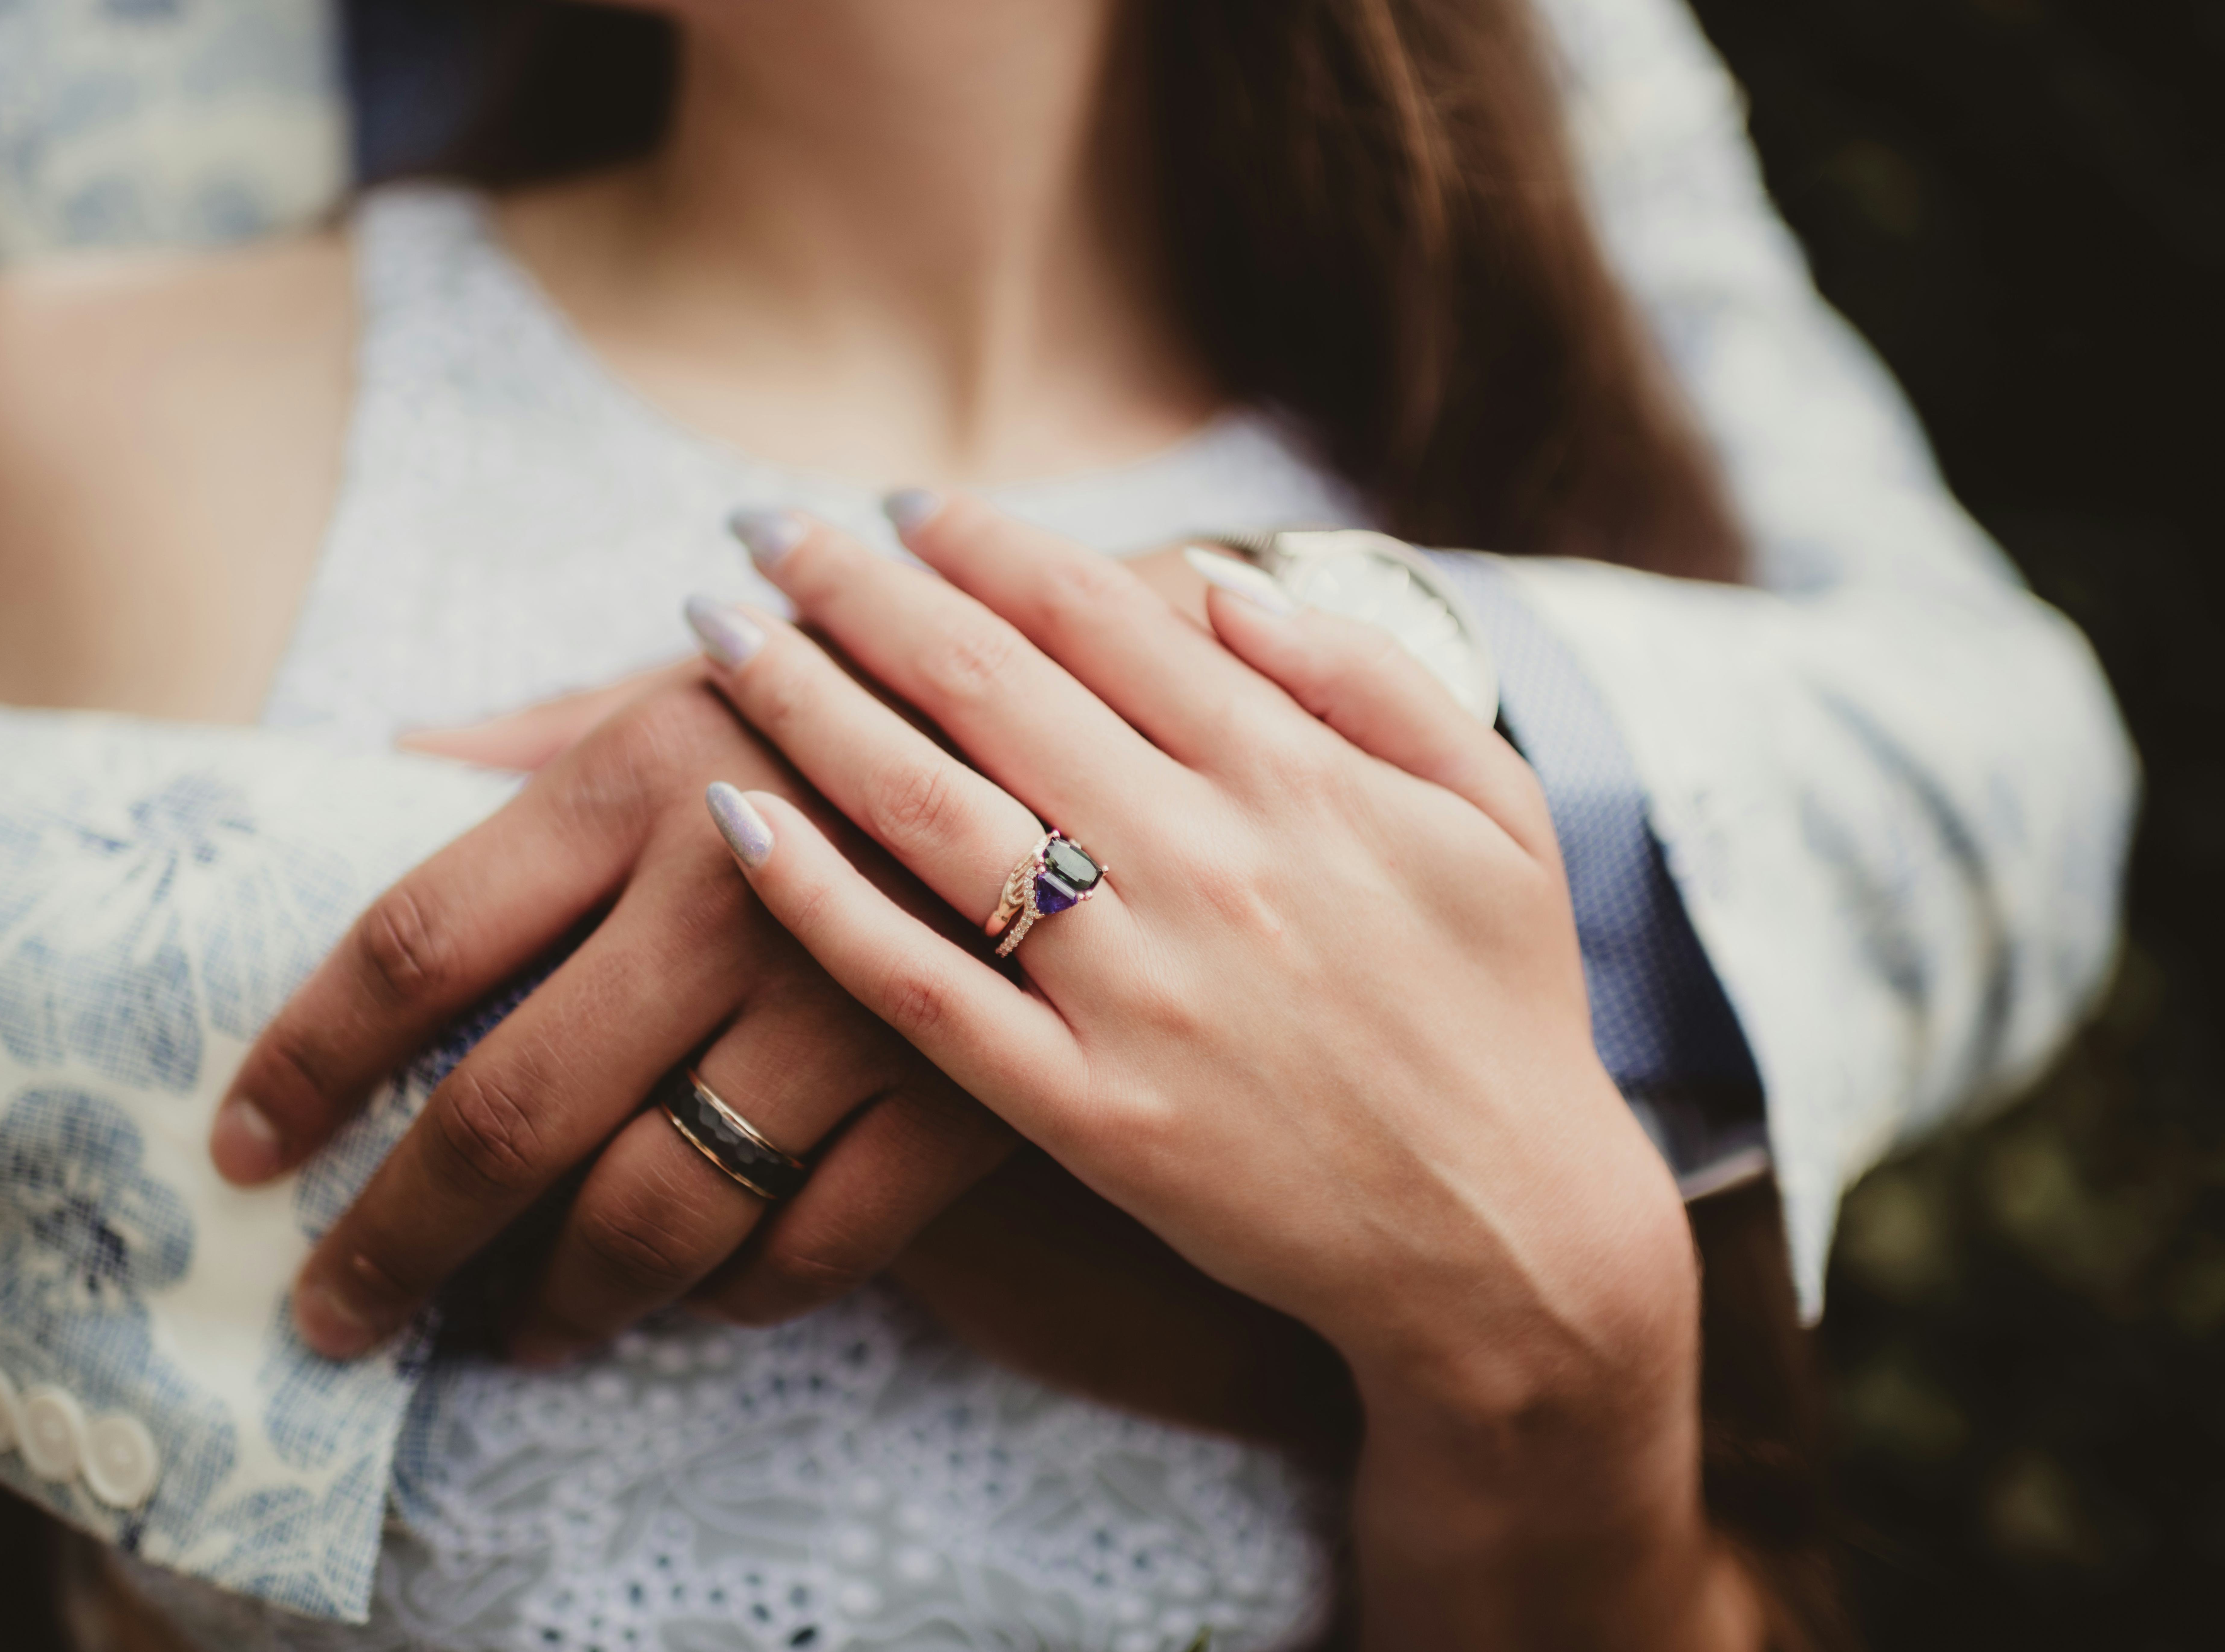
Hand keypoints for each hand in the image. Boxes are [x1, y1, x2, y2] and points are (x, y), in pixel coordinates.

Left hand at [211, 660, 1014, 1362]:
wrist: (1124, 710)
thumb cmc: (874, 687)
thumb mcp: (705, 673)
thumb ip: (551, 724)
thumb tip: (393, 757)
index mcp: (643, 776)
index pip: (416, 947)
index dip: (307, 1061)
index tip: (245, 1148)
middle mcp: (732, 892)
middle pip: (508, 1113)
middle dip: (397, 1242)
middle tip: (334, 1313)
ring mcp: (854, 1003)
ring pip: (661, 1211)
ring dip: (564, 1298)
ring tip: (514, 1330)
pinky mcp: (963, 1089)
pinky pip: (816, 1246)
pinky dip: (736, 1296)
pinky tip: (692, 1300)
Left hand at [691, 496, 1746, 1646]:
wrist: (1509, 1237)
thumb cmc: (1502, 1006)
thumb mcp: (1492, 809)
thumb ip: (1365, 679)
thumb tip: (1221, 588)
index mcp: (1296, 777)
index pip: (1098, 616)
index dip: (985, 543)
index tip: (901, 504)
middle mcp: (1205, 864)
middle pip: (987, 687)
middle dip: (858, 589)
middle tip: (760, 530)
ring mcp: (1138, 992)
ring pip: (930, 813)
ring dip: (807, 703)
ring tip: (715, 632)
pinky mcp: (1091, 1112)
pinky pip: (923, 992)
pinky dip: (819, 901)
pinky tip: (732, 819)